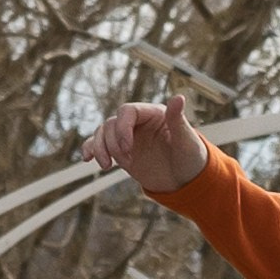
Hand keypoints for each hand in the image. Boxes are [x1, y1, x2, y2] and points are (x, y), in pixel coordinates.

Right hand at [81, 93, 210, 195]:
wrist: (187, 181)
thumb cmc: (191, 158)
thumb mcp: (187, 141)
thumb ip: (178, 120)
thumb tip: (179, 97)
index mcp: (153, 114)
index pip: (127, 111)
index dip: (122, 128)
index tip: (128, 148)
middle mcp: (138, 123)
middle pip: (111, 123)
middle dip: (113, 143)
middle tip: (127, 161)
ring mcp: (128, 136)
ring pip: (102, 133)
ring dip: (99, 148)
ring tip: (106, 166)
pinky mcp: (121, 150)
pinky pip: (99, 145)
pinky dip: (91, 149)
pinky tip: (87, 158)